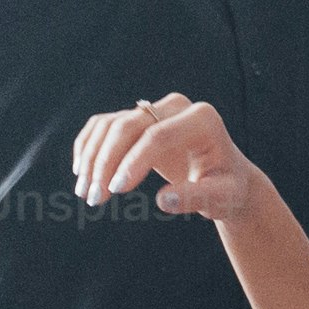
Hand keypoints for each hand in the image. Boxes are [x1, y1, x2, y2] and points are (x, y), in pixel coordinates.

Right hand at [70, 93, 269, 226]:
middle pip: (128, 125)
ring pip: (111, 124)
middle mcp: (176, 107)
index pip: (158, 135)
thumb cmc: (226, 188)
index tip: (116, 191)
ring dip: (92, 158)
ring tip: (85, 194)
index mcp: (202, 119)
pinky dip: (89, 146)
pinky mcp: (138, 118)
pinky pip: (104, 125)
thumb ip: (197, 198)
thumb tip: (164, 201)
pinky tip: (82, 173)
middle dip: (107, 161)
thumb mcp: (221, 198)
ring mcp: (155, 109)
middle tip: (95, 198)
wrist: (224, 177)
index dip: (133, 161)